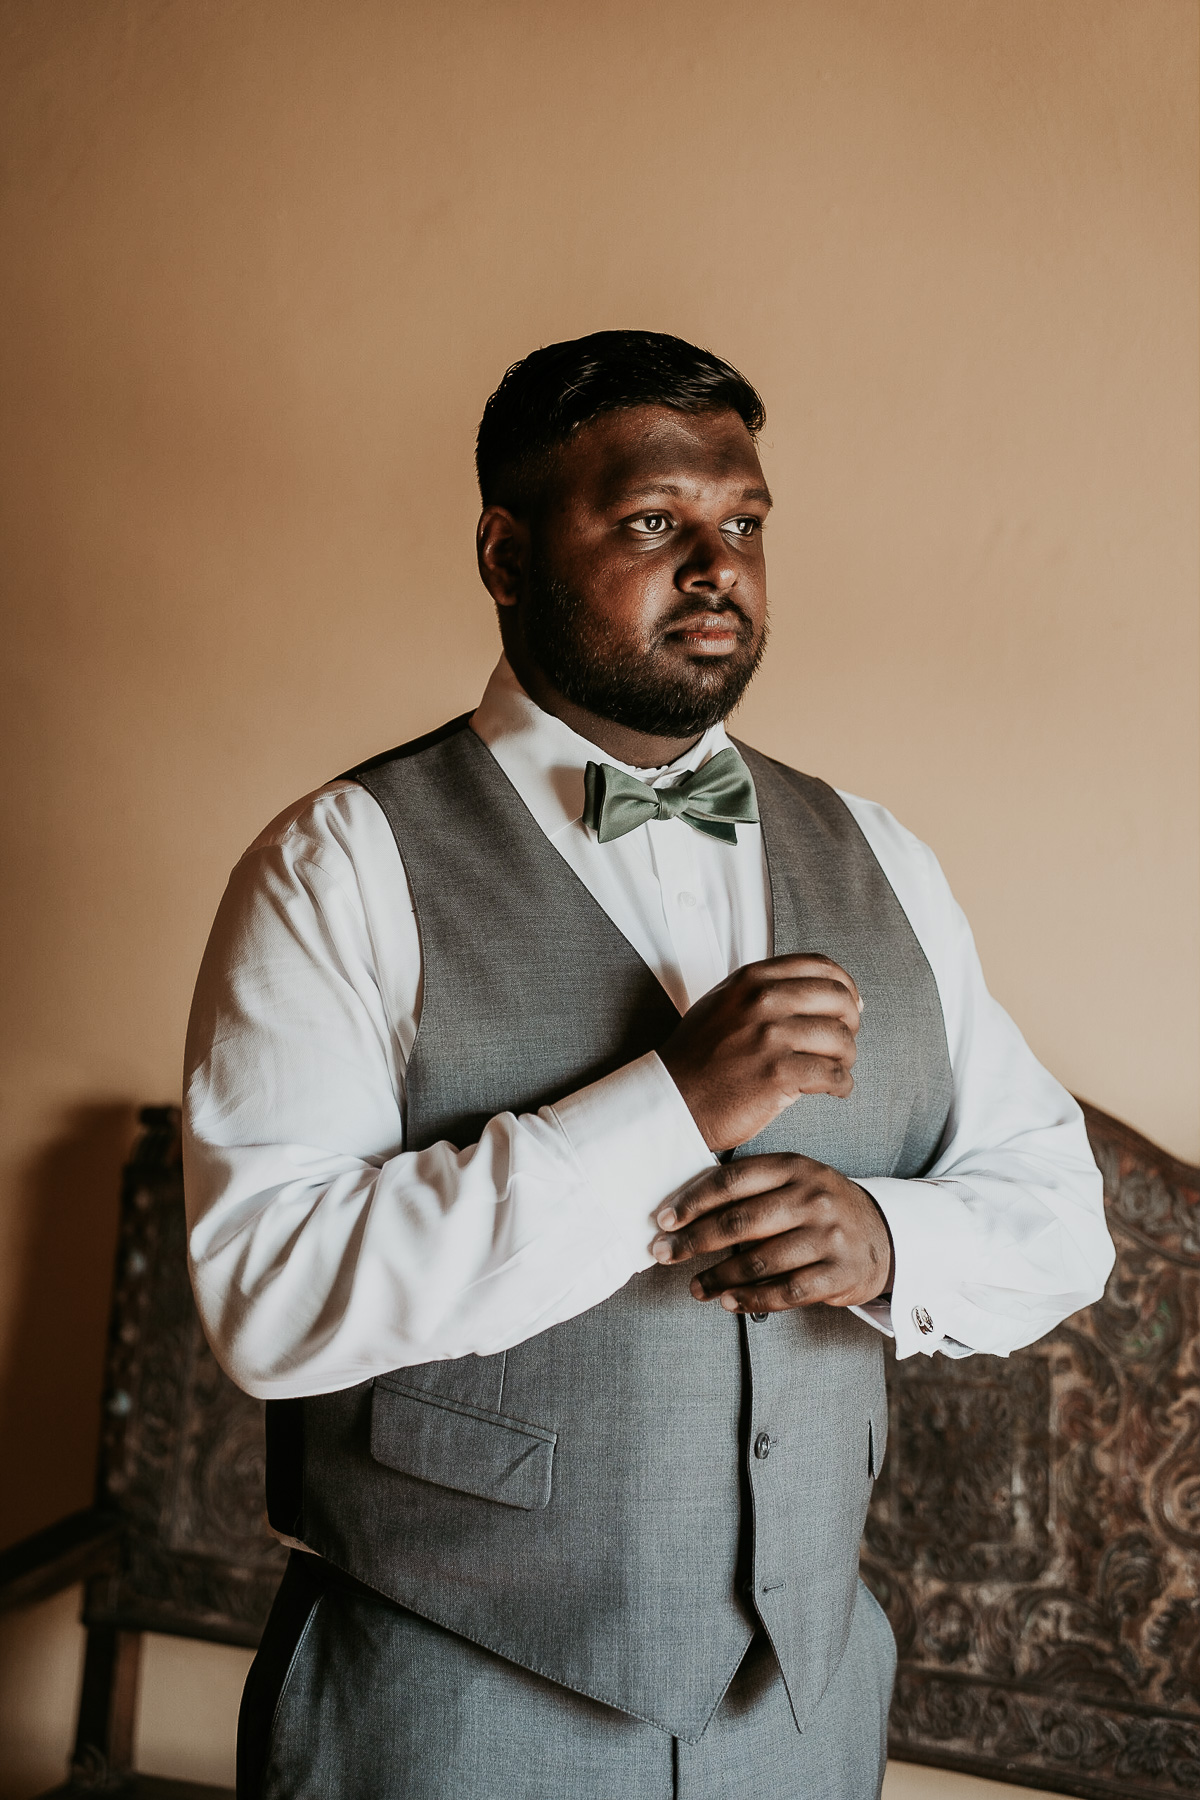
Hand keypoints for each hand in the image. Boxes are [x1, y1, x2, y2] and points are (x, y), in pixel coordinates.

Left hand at [649, 1153, 893, 1311]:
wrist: (883, 1233)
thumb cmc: (819, 1207)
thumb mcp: (793, 1181)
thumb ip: (749, 1189)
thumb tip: (684, 1209)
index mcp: (794, 1167)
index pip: (732, 1181)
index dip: (692, 1201)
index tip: (663, 1220)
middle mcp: (812, 1198)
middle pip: (740, 1222)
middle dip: (694, 1241)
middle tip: (664, 1253)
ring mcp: (828, 1236)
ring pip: (759, 1261)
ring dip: (718, 1277)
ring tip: (695, 1286)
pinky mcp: (839, 1273)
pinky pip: (786, 1292)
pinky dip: (752, 1300)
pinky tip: (728, 1302)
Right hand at [658, 955, 861, 1152]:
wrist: (672, 1099)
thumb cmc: (700, 1056)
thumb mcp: (725, 1002)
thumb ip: (767, 989)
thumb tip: (830, 990)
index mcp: (752, 979)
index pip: (821, 967)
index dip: (845, 986)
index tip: (850, 1005)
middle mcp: (762, 1001)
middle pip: (839, 999)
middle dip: (851, 1022)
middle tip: (843, 1043)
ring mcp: (770, 1037)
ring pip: (841, 1038)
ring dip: (847, 1058)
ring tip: (836, 1069)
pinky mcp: (777, 1075)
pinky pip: (834, 1075)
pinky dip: (842, 1085)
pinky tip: (834, 1090)